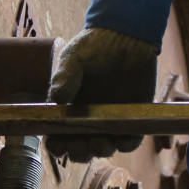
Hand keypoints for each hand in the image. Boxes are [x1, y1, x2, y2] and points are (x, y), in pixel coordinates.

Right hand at [47, 27, 159, 161]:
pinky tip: (122, 140)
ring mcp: (109, 121)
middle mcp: (86, 120)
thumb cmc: (93, 46)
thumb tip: (56, 98)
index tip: (60, 144)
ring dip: (100, 151)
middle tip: (81, 145)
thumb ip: (64, 77)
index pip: (57, 138)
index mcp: (67, 110)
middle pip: (79, 149)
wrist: (125, 36)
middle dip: (79, 153)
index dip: (57, 147)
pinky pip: (129, 140)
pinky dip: (126, 144)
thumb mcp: (73, 58)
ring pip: (103, 148)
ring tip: (101, 143)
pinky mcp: (132, 118)